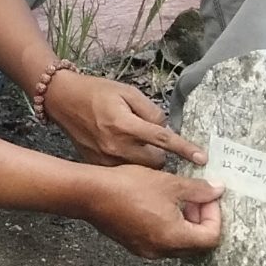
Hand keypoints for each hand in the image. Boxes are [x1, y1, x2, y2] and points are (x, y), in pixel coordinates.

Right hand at [42, 69, 205, 168]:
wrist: (62, 100)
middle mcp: (116, 146)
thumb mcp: (127, 92)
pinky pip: (125, 173)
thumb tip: (166, 131)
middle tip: (158, 145)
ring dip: (148, 164)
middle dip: (163, 156)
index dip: (186, 149)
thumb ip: (151, 111)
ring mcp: (106, 159)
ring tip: (141, 151)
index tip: (203, 158)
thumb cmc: (97, 92)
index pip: (164, 140)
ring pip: (142, 172)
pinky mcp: (98, 165)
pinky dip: (131, 168)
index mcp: (125, 124)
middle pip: (156, 163)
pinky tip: (126, 156)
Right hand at [83, 166, 224, 258]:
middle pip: (196, 243)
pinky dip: (168, 226)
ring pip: (178, 242)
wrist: (89, 193)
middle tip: (196, 197)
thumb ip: (198, 189)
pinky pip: (161, 240)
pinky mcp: (134, 244)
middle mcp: (162, 250)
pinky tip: (158, 205)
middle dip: (201, 219)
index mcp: (174, 237)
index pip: (211, 236)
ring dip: (185, 223)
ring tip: (177, 198)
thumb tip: (218, 190)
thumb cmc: (128, 186)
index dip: (215, 215)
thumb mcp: (169, 183)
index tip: (208, 197)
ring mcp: (146, 250)